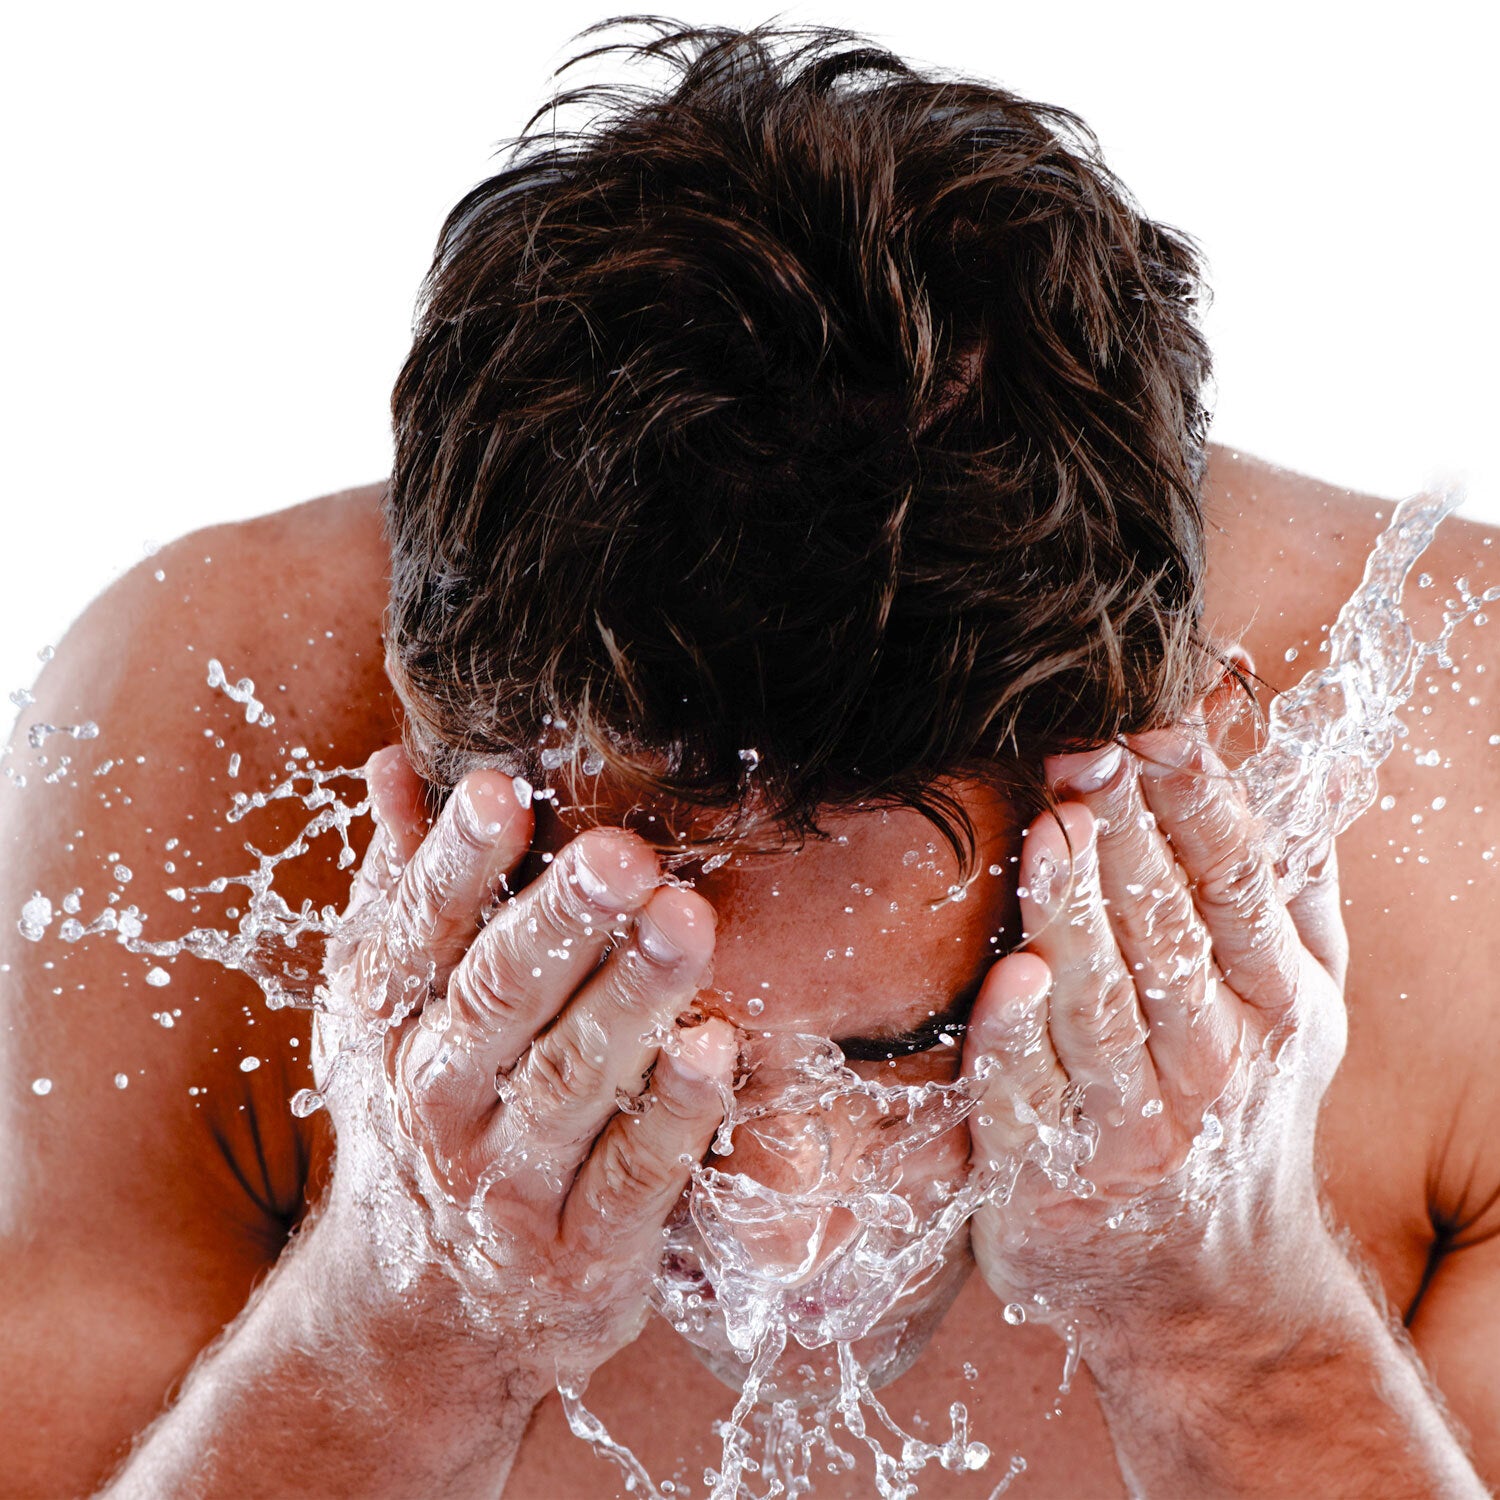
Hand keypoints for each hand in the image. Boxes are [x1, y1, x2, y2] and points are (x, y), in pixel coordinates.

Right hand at [308, 746, 733, 1398]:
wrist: (421, 1313)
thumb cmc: (424, 1112)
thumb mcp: (384, 1008)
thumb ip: (401, 887)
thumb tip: (398, 763)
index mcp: (392, 1026)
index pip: (420, 933)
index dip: (455, 861)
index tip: (502, 790)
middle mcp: (440, 1102)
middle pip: (499, 1000)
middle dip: (560, 925)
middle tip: (621, 856)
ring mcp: (509, 1186)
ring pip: (572, 1081)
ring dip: (632, 1001)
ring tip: (687, 923)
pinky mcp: (583, 1254)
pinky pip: (635, 1177)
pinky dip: (673, 1115)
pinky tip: (715, 1048)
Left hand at [962, 729, 1349, 1327]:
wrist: (1207, 1295)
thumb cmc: (1241, 1115)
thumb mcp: (1297, 1009)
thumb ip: (1296, 892)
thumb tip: (1323, 772)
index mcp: (1272, 1005)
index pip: (1237, 884)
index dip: (1199, 801)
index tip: (1156, 726)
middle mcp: (1214, 1066)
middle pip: (1167, 931)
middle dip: (1126, 836)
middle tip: (1083, 748)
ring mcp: (1135, 1130)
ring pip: (1103, 1008)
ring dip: (1075, 916)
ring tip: (1051, 831)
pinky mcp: (1049, 1180)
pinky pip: (1028, 1103)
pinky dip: (1018, 1042)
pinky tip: (1009, 976)